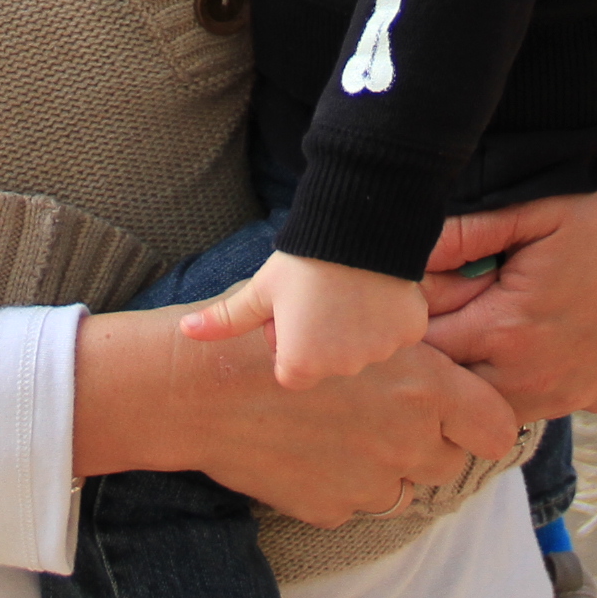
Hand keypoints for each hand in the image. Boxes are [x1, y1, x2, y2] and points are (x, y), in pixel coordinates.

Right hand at [71, 312, 519, 526]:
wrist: (201, 388)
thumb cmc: (275, 337)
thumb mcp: (353, 324)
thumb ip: (410, 353)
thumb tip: (440, 364)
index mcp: (425, 387)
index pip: (497, 428)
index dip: (480, 423)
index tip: (461, 417)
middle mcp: (408, 440)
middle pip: (447, 462)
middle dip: (422, 444)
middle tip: (378, 415)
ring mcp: (371, 481)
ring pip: (400, 486)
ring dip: (380, 465)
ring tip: (333, 427)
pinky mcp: (333, 509)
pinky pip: (352, 502)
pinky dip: (335, 483)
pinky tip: (303, 448)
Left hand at [180, 250, 427, 388]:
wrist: (358, 226)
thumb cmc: (302, 261)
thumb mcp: (260, 290)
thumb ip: (224, 319)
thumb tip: (186, 332)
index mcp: (302, 365)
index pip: (290, 371)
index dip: (288, 341)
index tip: (291, 311)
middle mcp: (344, 368)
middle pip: (328, 361)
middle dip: (322, 335)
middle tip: (319, 293)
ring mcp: (381, 352)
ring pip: (363, 346)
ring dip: (354, 325)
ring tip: (347, 285)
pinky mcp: (409, 332)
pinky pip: (394, 331)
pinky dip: (386, 315)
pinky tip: (375, 286)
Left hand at [418, 172, 596, 421]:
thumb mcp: (532, 218)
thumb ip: (464, 238)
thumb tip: (406, 253)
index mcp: (508, 331)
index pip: (424, 351)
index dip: (410, 324)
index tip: (411, 298)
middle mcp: (532, 379)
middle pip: (450, 388)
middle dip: (437, 356)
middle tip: (446, 311)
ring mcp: (564, 398)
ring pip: (489, 405)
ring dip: (475, 374)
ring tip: (485, 324)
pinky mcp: (589, 403)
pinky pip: (532, 405)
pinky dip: (516, 382)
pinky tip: (528, 341)